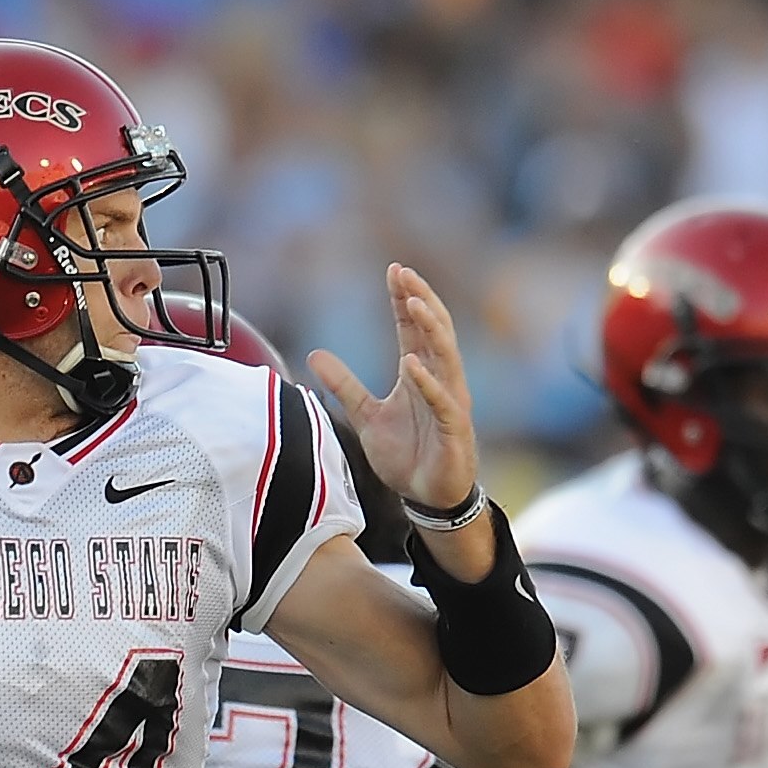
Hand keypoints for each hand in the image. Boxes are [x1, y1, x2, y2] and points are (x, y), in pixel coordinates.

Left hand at [308, 265, 477, 513]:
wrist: (427, 496)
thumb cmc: (406, 454)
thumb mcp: (366, 416)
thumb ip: (344, 386)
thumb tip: (313, 354)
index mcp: (419, 374)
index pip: (413, 328)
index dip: (404, 300)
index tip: (393, 271)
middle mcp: (438, 380)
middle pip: (433, 330)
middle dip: (420, 300)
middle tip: (404, 273)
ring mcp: (449, 401)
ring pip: (445, 356)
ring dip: (430, 328)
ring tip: (412, 302)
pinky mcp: (454, 428)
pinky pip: (442, 400)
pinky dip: (428, 382)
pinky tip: (412, 362)